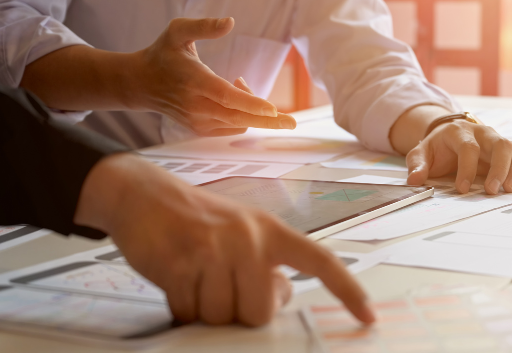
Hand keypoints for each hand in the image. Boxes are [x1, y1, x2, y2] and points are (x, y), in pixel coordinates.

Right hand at [74, 154, 374, 325]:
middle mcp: (249, 237)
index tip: (368, 317)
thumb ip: (266, 264)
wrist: (143, 194)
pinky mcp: (182, 263)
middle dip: (237, 312)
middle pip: (260, 312)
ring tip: (195, 277)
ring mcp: (215, 249)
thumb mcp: (242, 232)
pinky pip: (189, 312)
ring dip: (205, 309)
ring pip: (222, 317)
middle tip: (218, 286)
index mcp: (270, 230)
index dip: (346, 290)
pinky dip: (181, 307)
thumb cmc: (197, 220)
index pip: (319, 261)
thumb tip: (281, 297)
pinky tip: (176, 280)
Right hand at [129, 17, 296, 136]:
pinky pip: (232, 127)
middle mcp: (196, 106)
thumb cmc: (163, 53)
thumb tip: (230, 22)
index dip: (250, 103)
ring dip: (253, 108)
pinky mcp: (200, 130)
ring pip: (238, 123)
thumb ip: (203, 26)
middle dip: (267, 120)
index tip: (272, 109)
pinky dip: (243, 115)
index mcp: (194, 81)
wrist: (141, 83)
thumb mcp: (178, 31)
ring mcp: (198, 121)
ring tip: (242, 82)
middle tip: (293, 122)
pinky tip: (237, 94)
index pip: (226, 97)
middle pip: (238, 117)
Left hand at [398, 108, 511, 193]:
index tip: (462, 188)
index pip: (469, 147)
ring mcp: (499, 142)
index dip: (467, 168)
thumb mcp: (422, 153)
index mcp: (461, 132)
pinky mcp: (510, 153)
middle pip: (500, 144)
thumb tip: (415, 180)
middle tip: (492, 190)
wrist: (449, 136)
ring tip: (510, 190)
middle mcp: (484, 134)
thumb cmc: (437, 148)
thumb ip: (417, 164)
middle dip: (499, 168)